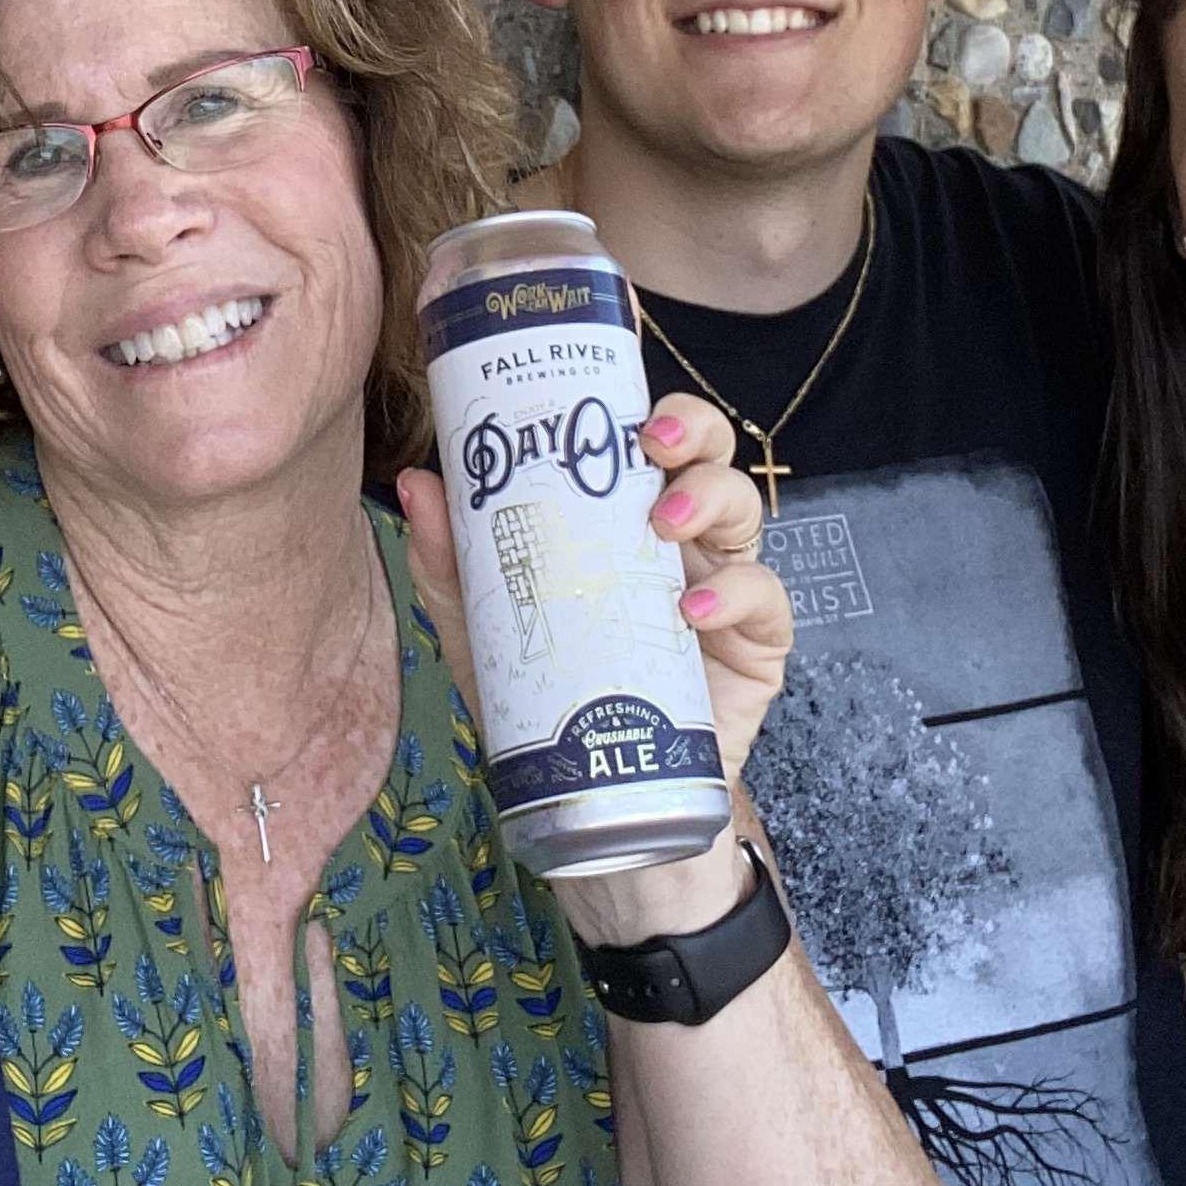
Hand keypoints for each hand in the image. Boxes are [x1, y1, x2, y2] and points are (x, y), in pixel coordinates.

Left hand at [395, 392, 792, 792]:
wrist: (600, 795)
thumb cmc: (550, 691)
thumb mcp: (486, 627)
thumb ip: (453, 561)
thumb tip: (419, 482)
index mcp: (625, 516)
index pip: (649, 439)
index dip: (647, 403)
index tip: (618, 390)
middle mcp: (682, 539)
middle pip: (709, 454)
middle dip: (691, 431)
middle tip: (651, 445)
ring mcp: (724, 586)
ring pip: (744, 510)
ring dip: (709, 499)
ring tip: (664, 524)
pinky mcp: (755, 645)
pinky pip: (766, 600)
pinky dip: (736, 594)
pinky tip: (692, 609)